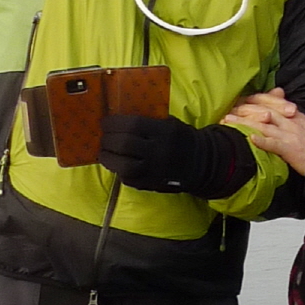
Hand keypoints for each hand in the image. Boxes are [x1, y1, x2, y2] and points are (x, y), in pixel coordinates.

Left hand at [99, 111, 255, 199]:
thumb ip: (148, 122)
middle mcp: (160, 151)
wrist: (201, 163)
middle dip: (108, 140)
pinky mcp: (152, 184)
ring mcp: (156, 170)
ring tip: (104, 153)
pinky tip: (117, 165)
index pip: (133, 124)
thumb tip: (118, 120)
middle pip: (125, 144)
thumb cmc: (181, 138)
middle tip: (103, 137)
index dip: (114, 123)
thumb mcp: (170, 123)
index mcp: (165, 131)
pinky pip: (130, 180)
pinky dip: (119, 171)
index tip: (105, 122)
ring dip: (109, 158)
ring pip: (124, 166)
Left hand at [228, 89, 304, 176]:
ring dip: (244, 123)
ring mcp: (290, 134)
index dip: (252, 102)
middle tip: (226, 112)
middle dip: (243, 111)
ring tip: (228, 122)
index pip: (269, 102)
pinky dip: (262, 141)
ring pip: (263, 125)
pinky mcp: (290, 149)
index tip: (237, 103)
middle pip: (262, 111)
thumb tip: (280, 110)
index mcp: (293, 115)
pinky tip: (250, 139)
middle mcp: (290, 121)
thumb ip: (292, 117)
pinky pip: (274, 144)